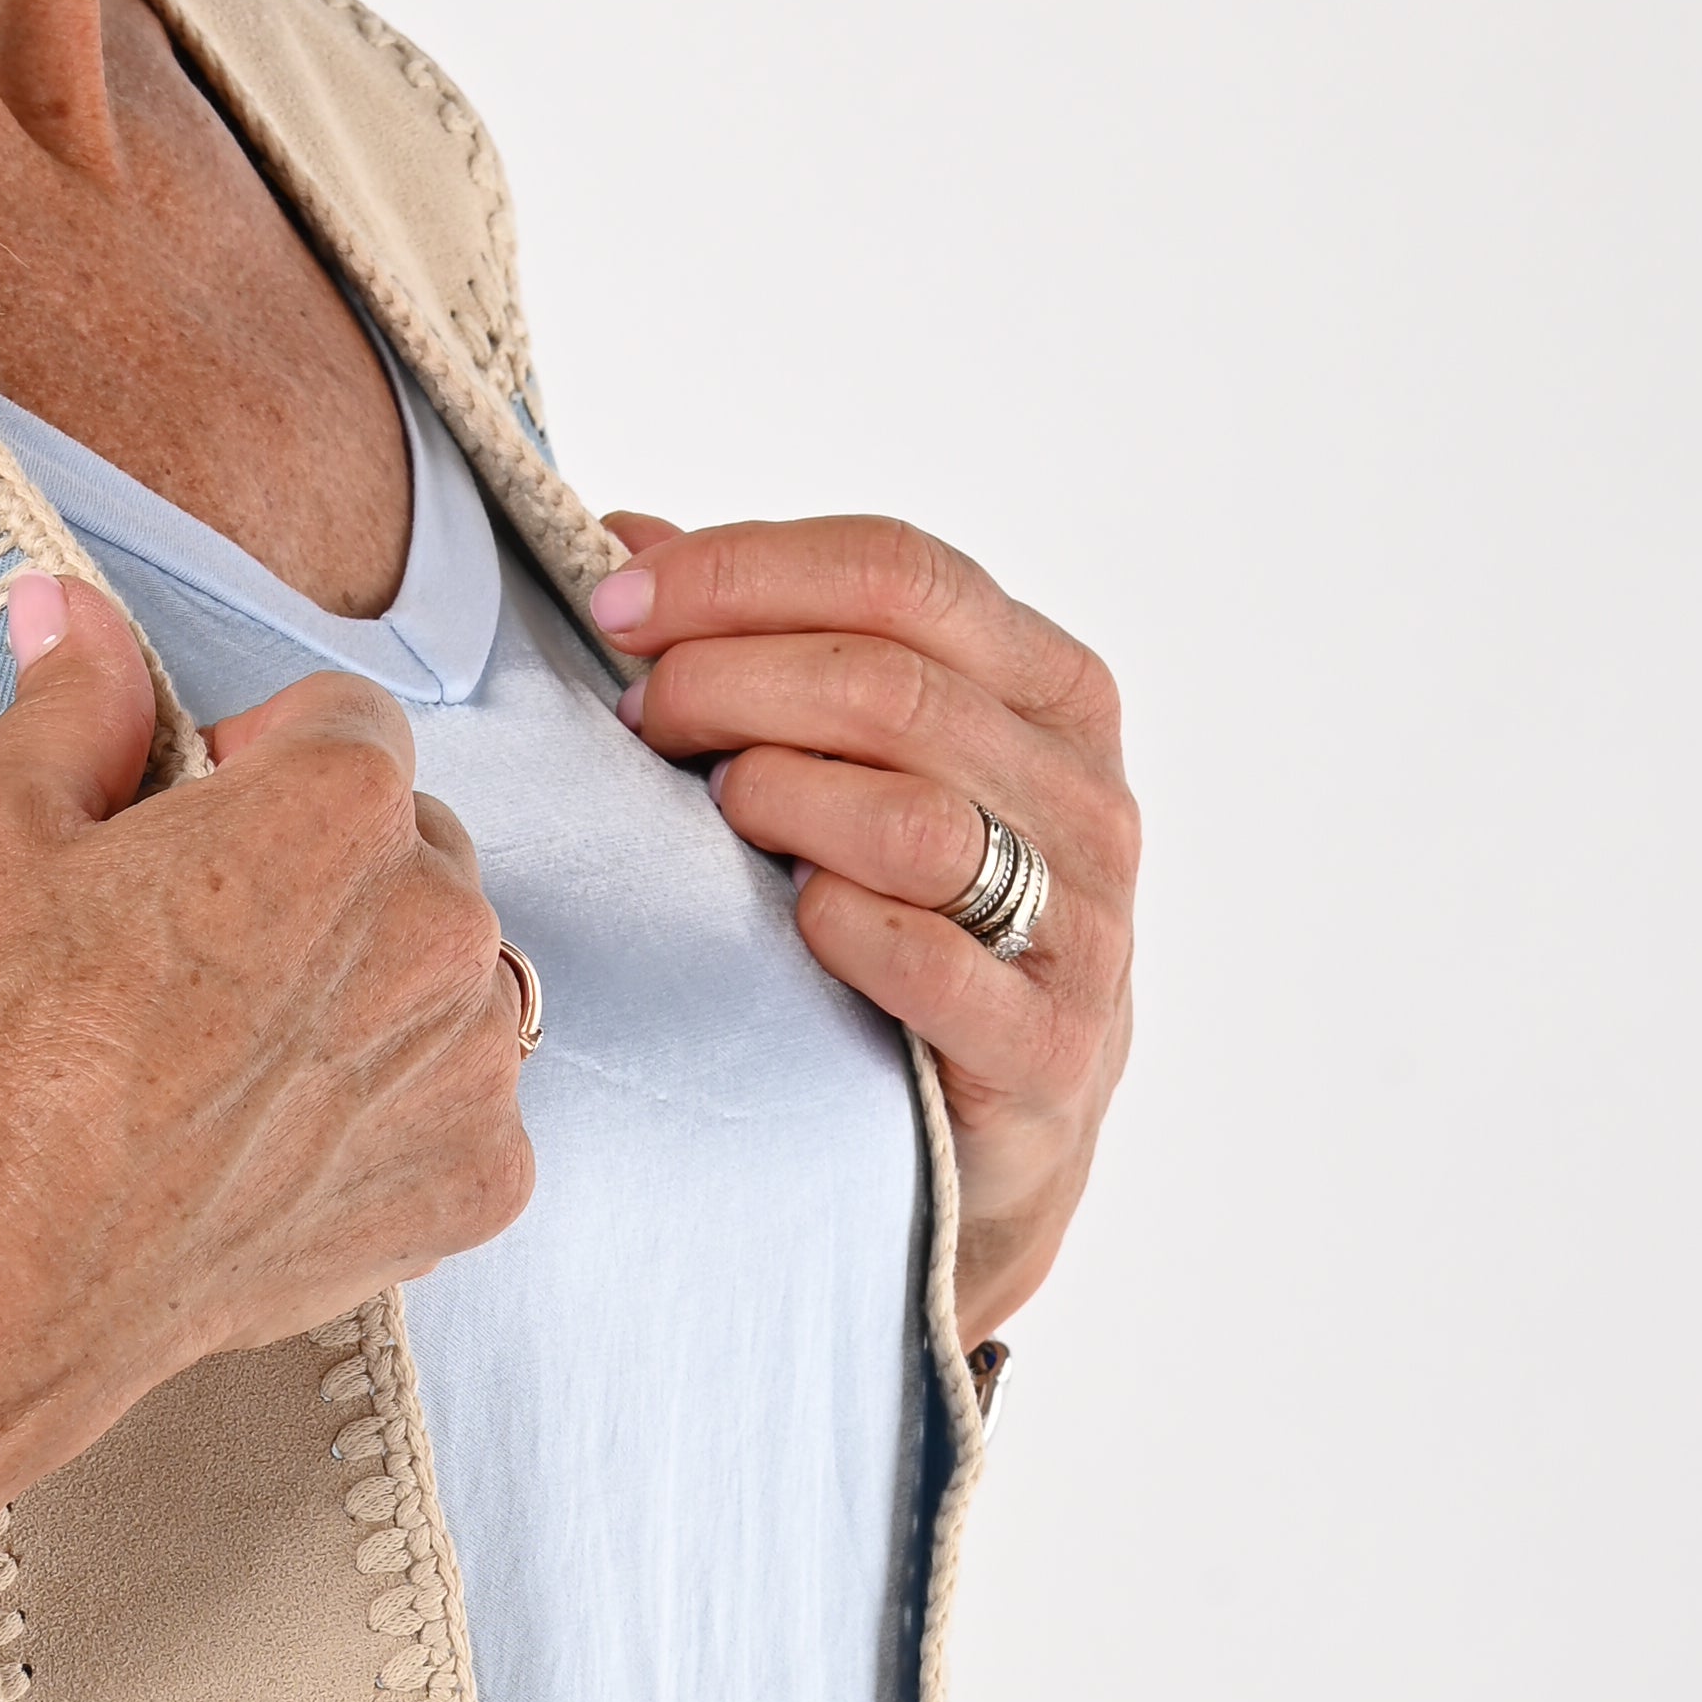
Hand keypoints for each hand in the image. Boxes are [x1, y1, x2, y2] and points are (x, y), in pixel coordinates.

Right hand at [0, 576, 539, 1562]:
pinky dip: (402, 1123)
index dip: (266, 769)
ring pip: (453, 981)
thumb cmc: (17, 1057)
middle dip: (333, 885)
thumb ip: (71, 704)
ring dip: (381, 998)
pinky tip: (297, 1144)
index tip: (207, 829)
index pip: (352, 725)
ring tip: (259, 1060)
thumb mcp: (8, 837)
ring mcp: (475, 1056)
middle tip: (218, 965)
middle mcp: (441, 918)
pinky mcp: (482, 1174)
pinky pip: (467, 1111)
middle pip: (416, 852)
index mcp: (345, 803)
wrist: (26, 1263)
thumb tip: (69, 614)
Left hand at [587, 514, 1134, 1348]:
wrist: (978, 1159)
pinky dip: (842, 930)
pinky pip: (934, 964)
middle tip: (637, 714)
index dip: (746, 572)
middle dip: (734, 681)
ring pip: (915, 818)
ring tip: (707, 813)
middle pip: (896, 687)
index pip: (903, 575)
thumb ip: (763, 653)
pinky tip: (789, 921)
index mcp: (1050, 690)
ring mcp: (1082, 925)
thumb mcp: (851, 777)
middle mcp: (1086, 794)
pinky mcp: (1052, 1048)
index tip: (616, 600)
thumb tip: (626, 541)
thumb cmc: (897, 938)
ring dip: (779, 797)